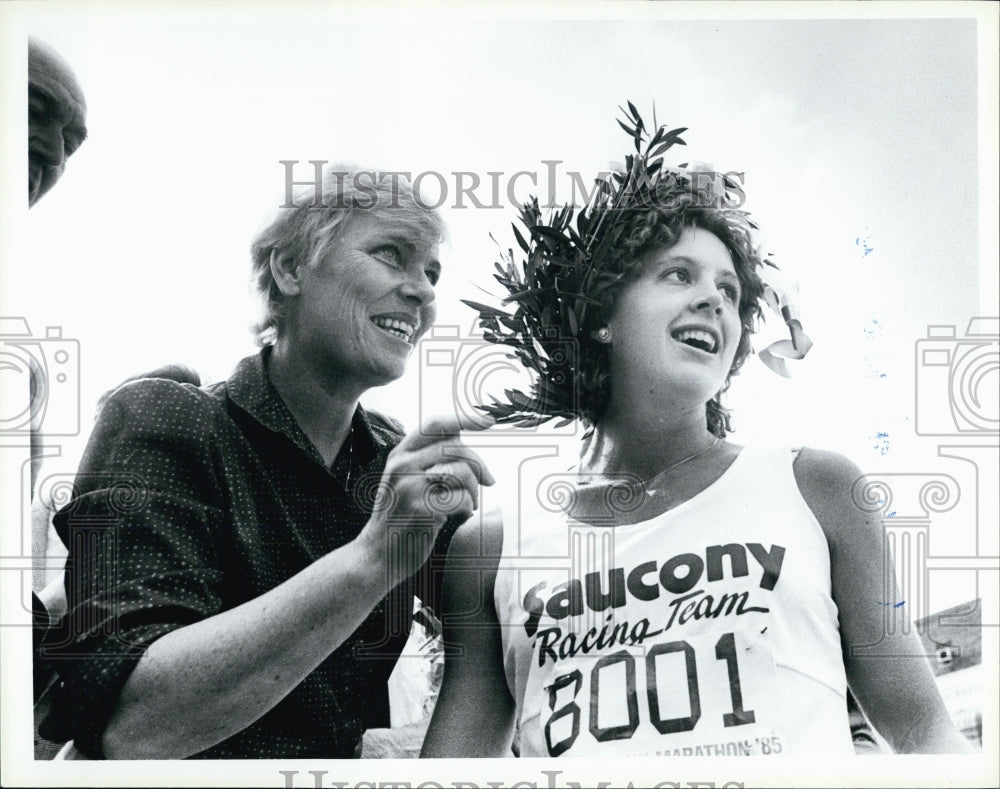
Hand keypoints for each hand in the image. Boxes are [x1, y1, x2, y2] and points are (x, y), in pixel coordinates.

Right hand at [359, 413, 494, 584]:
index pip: (435, 424)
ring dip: (475, 491)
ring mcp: (409, 486)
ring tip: (468, 504)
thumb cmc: (400, 517)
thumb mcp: (406, 480)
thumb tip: (466, 443)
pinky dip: (468, 509)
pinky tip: (460, 518)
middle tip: (488, 482)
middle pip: (457, 447)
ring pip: (462, 472)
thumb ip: (429, 459)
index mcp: (400, 454)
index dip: (464, 418)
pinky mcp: (420, 509)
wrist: (377, 555)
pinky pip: (461, 499)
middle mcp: (402, 464)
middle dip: (479, 465)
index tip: (488, 420)